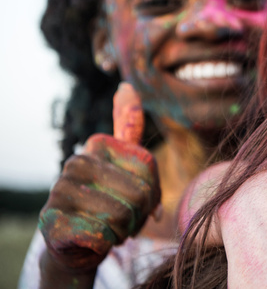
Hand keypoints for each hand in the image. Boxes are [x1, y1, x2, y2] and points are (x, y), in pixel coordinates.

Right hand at [38, 83, 160, 271]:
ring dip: (123, 230)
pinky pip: (100, 235)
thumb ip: (128, 127)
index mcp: (97, 145)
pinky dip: (104, 243)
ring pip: (121, 214)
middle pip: (139, 192)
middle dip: (140, 214)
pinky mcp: (51, 220)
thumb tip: (128, 85)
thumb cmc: (109, 202)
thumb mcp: (125, 164)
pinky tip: (92, 239)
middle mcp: (76, 162)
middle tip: (125, 217)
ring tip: (109, 227)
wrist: (76, 242)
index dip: (153, 191)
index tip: (137, 196)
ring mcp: (60, 189)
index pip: (147, 165)